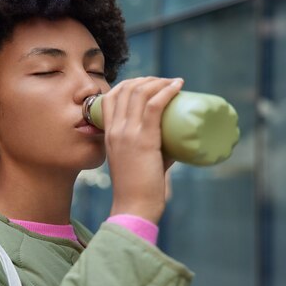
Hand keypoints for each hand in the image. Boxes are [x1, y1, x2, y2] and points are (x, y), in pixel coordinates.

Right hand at [100, 77, 183, 223]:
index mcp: (108, 133)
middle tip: (165, 82)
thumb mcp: (137, 160)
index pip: (111, 96)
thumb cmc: (139, 188)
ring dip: (159, 82)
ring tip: (174, 82)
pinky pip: (154, 106)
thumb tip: (177, 139)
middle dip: (147, 79)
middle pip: (127, 89)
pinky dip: (166, 91)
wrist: (134, 206)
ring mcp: (127, 134)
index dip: (130, 83)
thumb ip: (155, 148)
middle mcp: (115, 129)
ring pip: (140, 93)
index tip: (148, 84)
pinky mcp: (143, 140)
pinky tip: (177, 85)